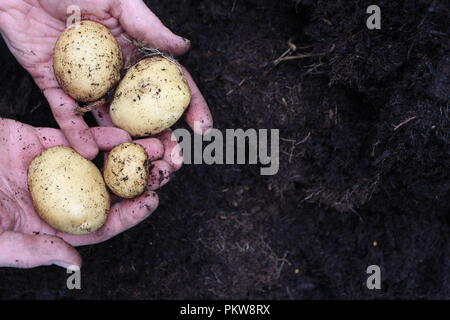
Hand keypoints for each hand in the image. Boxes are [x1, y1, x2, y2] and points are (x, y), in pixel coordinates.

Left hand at [0, 0, 212, 158]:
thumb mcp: (118, 1)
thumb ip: (149, 26)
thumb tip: (185, 47)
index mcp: (136, 53)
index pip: (170, 84)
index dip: (190, 107)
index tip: (203, 129)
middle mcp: (116, 74)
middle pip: (145, 112)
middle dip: (162, 138)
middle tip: (174, 159)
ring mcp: (88, 85)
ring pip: (110, 120)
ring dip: (124, 143)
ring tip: (138, 162)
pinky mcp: (57, 88)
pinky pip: (68, 115)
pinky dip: (77, 134)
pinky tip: (91, 152)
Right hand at [0, 118, 174, 268]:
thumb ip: (31, 250)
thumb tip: (74, 263)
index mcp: (51, 225)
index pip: (100, 224)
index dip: (128, 214)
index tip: (152, 201)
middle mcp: (58, 197)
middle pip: (108, 190)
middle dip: (138, 180)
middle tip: (167, 169)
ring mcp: (52, 169)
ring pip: (100, 162)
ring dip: (129, 155)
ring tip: (157, 147)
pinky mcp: (41, 142)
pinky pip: (77, 138)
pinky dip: (99, 136)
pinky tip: (122, 133)